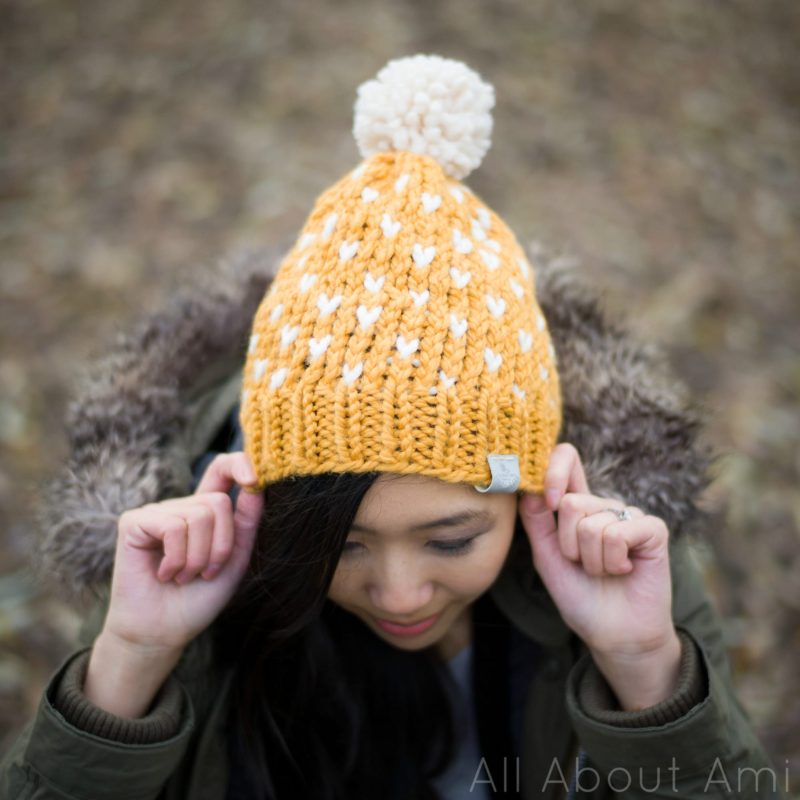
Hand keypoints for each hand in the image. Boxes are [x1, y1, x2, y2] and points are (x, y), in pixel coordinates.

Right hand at [101, 452, 263, 655]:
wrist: (163, 632)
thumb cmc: (198, 598)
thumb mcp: (234, 559)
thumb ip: (247, 522)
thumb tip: (257, 485)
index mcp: (207, 511)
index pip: (223, 468)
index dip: (240, 463)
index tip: (255, 479)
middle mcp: (182, 506)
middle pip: (218, 501)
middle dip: (220, 545)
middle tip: (205, 573)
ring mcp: (157, 511)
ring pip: (199, 515)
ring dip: (198, 558)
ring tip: (183, 576)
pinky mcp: (134, 522)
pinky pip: (172, 527)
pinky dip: (176, 558)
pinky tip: (164, 574)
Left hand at [518, 443, 680, 708]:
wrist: (613, 634)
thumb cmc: (580, 596)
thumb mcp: (548, 558)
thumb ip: (537, 522)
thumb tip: (528, 488)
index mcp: (577, 508)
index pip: (567, 462)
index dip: (552, 469)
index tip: (546, 500)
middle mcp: (603, 506)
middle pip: (570, 503)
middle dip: (569, 544)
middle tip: (582, 565)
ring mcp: (628, 515)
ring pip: (593, 523)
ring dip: (592, 559)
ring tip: (605, 572)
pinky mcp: (652, 529)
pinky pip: (619, 533)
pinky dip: (613, 560)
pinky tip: (624, 570)